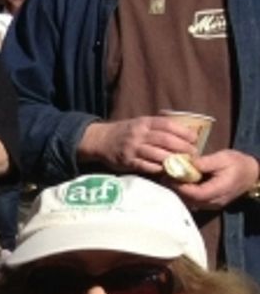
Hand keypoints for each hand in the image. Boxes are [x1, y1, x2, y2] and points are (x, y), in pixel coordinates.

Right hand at [77, 116, 198, 174]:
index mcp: (144, 122)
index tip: (194, 139)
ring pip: (157, 154)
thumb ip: (158, 126)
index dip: (183, 132)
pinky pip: (146, 166)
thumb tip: (184, 131)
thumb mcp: (140, 123)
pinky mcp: (127, 161)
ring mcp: (132, 148)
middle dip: (182, 148)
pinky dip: (158, 169)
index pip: (168, 125)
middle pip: (166, 140)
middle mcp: (139, 134)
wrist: (100, 140)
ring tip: (184, 164)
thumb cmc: (125, 132)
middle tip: (193, 154)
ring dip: (173, 160)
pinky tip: (166, 171)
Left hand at [173, 150, 259, 209]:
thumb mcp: (223, 158)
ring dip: (179, 192)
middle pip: (190, 200)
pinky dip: (184, 194)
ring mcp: (212, 205)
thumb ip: (205, 162)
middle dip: (176, 189)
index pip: (195, 194)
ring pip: (190, 202)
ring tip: (170, 178)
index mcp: (219, 190)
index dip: (180, 186)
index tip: (170, 175)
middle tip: (165, 176)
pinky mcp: (210, 203)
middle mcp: (214, 202)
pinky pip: (193, 202)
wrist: (251, 173)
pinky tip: (179, 183)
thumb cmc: (237, 164)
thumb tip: (187, 163)